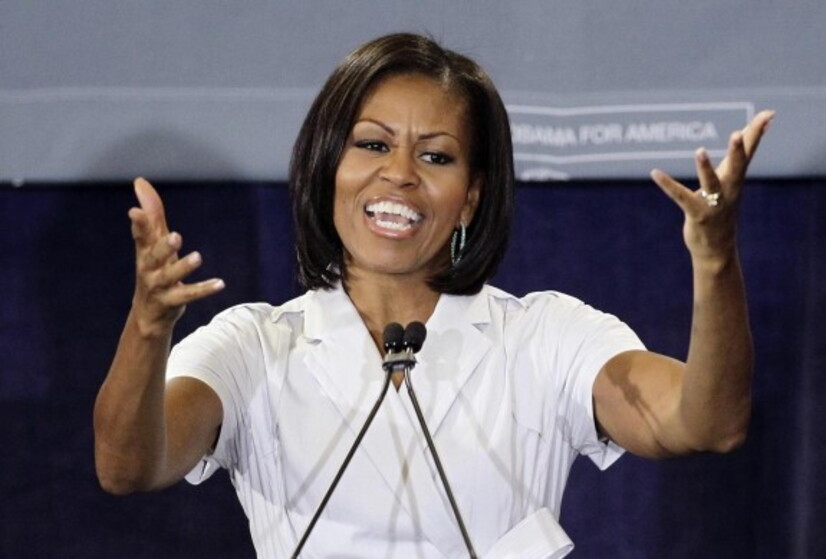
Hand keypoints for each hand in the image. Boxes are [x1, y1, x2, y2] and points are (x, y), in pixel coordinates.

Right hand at [128, 177, 223, 333]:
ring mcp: (159, 287)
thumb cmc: (153, 270)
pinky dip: (204, 289)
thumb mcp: (153, 242)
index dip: (138, 224)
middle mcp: (148, 268)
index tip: (135, 212)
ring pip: (170, 277)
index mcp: (145, 252)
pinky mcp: (172, 302)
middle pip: (153, 257)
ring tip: (198, 257)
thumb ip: (152, 214)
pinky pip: (188, 296)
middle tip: (176, 236)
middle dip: (163, 247)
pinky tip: (220, 283)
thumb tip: (140, 182)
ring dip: (183, 267)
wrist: (149, 314)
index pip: (140, 236)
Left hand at [650, 110, 773, 261]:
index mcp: (737, 179)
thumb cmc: (722, 208)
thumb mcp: (731, 181)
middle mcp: (730, 190)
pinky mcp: (697, 214)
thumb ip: (736, 158)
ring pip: (711, 183)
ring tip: (700, 149)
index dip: (757, 133)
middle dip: (738, 150)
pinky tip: (655, 172)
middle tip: (737, 133)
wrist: (717, 249)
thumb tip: (745, 134)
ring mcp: (715, 204)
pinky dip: (668, 184)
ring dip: (705, 167)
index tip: (769, 113)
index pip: (749, 152)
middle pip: (737, 166)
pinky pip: (681, 197)